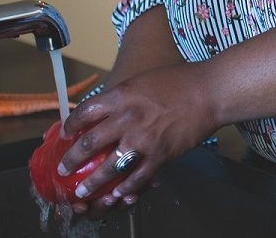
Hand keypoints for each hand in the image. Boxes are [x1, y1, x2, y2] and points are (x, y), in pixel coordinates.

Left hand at [56, 62, 219, 216]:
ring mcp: (143, 139)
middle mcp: (128, 119)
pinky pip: (137, 178)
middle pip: (89, 144)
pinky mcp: (161, 154)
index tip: (65, 133)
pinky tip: (118, 194)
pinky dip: (126, 189)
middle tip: (64, 169)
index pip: (85, 112)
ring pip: (109, 168)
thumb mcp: (144, 80)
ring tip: (83, 192)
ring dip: (93, 183)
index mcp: (122, 96)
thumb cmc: (181, 80)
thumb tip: (107, 110)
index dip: (70, 125)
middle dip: (72, 160)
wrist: (211, 91)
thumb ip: (124, 96)